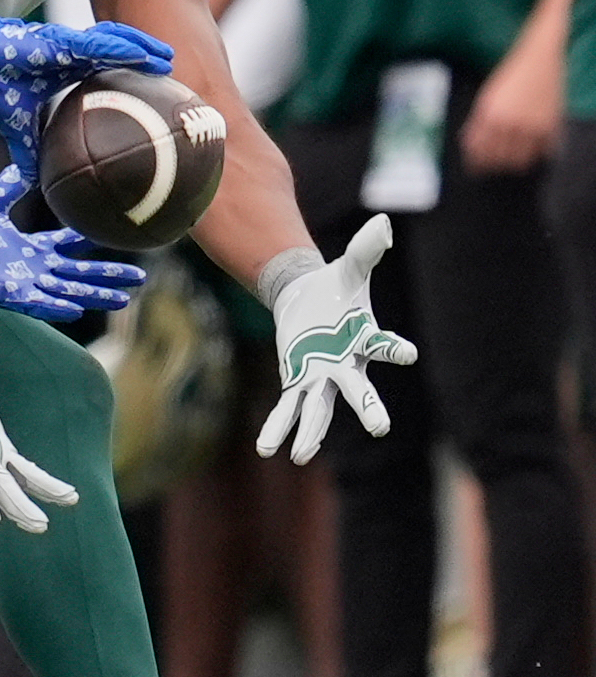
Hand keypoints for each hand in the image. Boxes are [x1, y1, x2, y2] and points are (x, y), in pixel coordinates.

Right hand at [0, 13, 171, 171]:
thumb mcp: (18, 127)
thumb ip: (30, 153)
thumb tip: (35, 187)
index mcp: (68, 70)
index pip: (108, 71)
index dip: (132, 76)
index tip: (155, 91)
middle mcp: (74, 54)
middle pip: (120, 52)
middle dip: (147, 59)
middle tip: (171, 73)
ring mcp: (69, 45)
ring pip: (116, 43)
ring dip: (143, 49)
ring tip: (167, 59)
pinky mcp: (60, 40)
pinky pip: (98, 45)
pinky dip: (122, 48)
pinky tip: (142, 55)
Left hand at [0, 165, 144, 321]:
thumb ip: (6, 186)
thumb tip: (22, 162)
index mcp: (27, 248)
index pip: (67, 246)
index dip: (90, 241)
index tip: (116, 234)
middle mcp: (29, 269)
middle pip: (77, 273)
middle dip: (107, 276)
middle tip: (139, 277)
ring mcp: (18, 283)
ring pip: (64, 291)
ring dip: (92, 295)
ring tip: (122, 300)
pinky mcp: (3, 293)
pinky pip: (33, 302)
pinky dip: (53, 306)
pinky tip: (75, 309)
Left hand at [257, 214, 416, 464]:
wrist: (309, 298)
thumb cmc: (336, 287)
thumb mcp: (350, 267)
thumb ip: (366, 249)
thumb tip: (382, 222)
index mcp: (364, 338)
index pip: (384, 345)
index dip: (396, 349)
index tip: (408, 352)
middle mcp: (347, 364)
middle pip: (358, 390)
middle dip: (368, 407)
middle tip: (380, 427)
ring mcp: (322, 376)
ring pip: (319, 408)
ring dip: (311, 431)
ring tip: (302, 453)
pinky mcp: (298, 379)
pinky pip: (289, 407)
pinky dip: (278, 426)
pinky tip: (267, 449)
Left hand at [460, 33, 562, 174]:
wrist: (538, 61)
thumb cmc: (509, 78)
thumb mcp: (486, 98)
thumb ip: (478, 122)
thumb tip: (469, 144)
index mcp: (490, 116)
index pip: (479, 150)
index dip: (475, 162)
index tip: (474, 169)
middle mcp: (510, 123)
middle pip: (499, 158)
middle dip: (493, 165)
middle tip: (492, 168)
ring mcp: (531, 126)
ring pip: (520, 160)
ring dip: (513, 164)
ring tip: (510, 163)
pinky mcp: (550, 126)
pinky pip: (542, 151)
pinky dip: (535, 155)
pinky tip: (530, 154)